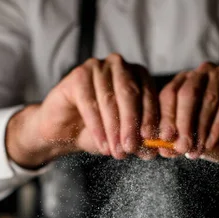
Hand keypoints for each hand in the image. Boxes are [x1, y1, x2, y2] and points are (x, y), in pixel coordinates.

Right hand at [6, 53, 158, 167]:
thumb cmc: (100, 131)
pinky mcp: (78, 75)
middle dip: (131, 125)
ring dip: (114, 129)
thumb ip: (139, 141)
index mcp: (138, 75)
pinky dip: (97, 127)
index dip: (150, 118)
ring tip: (116, 152)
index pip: (148, 95)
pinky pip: (89, 103)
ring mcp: (97, 66)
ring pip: (109, 100)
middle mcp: (119, 65)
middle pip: (129, 95)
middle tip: (131, 148)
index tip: (151, 139)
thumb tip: (153, 150)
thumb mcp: (124, 137)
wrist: (65, 131)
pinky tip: (102, 145)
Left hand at [158, 62, 218, 181]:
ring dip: (201, 129)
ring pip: (207, 99)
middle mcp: (202, 73)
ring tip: (198, 150)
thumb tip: (161, 147)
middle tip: (182, 147)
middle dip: (183, 123)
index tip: (165, 139)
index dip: (166, 118)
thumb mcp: (194, 143)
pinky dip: (217, 126)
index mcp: (185, 83)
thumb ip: (177, 144)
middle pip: (186, 93)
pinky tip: (212, 143)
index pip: (169, 94)